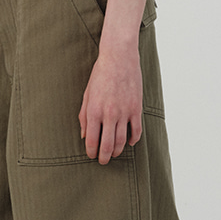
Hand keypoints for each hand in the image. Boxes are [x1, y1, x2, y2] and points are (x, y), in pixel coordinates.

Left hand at [79, 40, 142, 163]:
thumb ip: (84, 116)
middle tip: (103, 161)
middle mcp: (109, 114)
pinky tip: (129, 142)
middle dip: (104, 157)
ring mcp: (125, 112)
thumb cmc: (100, 75)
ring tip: (113, 154)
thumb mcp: (87, 95)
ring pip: (122, 141)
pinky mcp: (136, 109)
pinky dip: (133, 140)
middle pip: (107, 145)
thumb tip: (84, 135)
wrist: (119, 58)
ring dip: (117, 151)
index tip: (91, 155)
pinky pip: (136, 131)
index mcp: (94, 111)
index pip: (92, 140)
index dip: (91, 152)